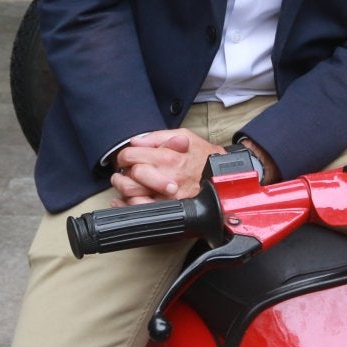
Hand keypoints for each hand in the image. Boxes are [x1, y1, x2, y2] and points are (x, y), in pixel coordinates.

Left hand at [109, 130, 225, 205]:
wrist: (224, 177)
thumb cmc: (205, 156)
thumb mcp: (186, 136)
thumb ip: (158, 137)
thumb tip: (136, 141)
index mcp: (167, 158)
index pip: (130, 156)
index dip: (124, 156)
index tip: (126, 158)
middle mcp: (166, 178)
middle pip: (129, 177)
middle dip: (122, 173)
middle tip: (124, 172)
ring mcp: (167, 197)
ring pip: (132, 196)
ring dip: (124, 189)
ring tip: (126, 183)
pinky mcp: (170, 209)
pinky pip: (141, 210)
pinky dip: (128, 206)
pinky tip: (125, 201)